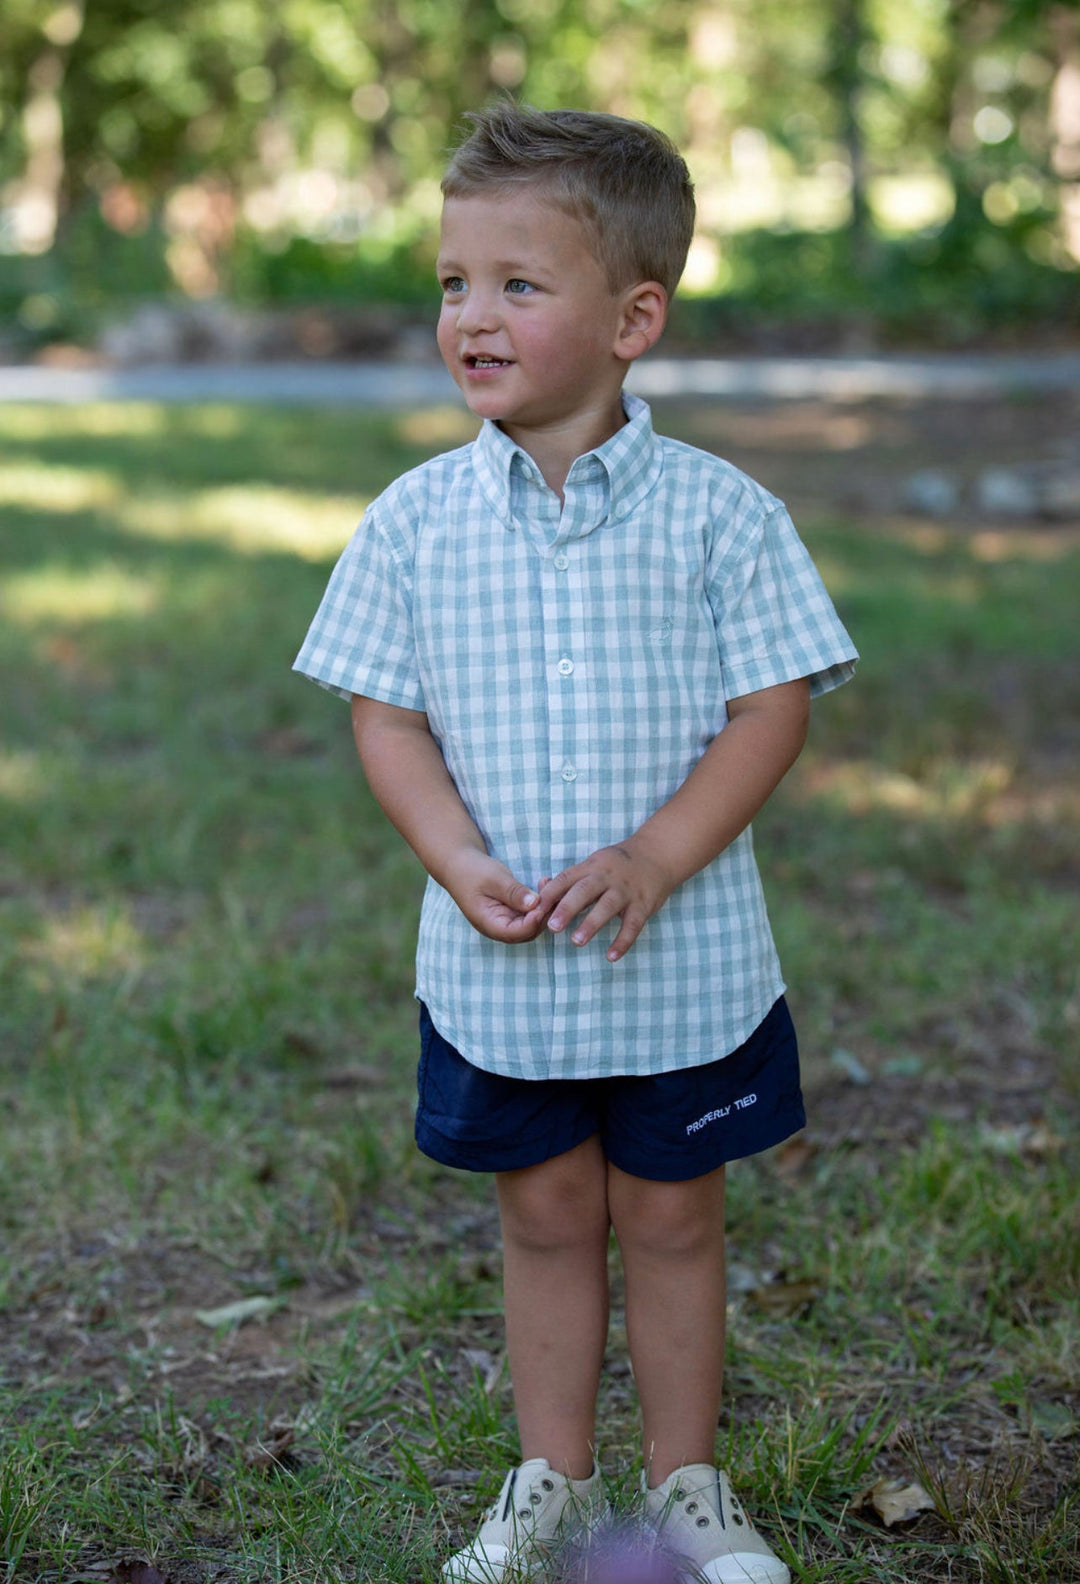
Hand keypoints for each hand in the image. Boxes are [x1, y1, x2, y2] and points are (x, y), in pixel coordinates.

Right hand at [442, 848, 553, 943]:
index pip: (516, 933)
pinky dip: (539, 902)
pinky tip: (544, 884)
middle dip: (543, 914)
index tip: (543, 903)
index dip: (533, 921)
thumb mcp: (494, 878)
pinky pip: (530, 913)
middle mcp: (498, 927)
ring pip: (532, 923)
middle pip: (528, 931)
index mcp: (488, 924)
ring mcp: (505, 921)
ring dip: (543, 907)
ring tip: (548, 884)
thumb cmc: (472, 870)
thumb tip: (535, 904)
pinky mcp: (511, 912)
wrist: (459, 863)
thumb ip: (514, 892)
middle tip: (553, 892)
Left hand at [538, 840, 674, 961]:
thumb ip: (571, 880)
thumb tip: (540, 892)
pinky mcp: (644, 904)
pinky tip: (611, 957)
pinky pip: (633, 924)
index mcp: (591, 867)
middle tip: (552, 927)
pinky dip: (622, 941)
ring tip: (576, 941)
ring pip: (607, 906)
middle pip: (584, 891)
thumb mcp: (595, 864)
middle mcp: (607, 877)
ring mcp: (626, 890)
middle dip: (567, 908)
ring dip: (591, 924)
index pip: (566, 878)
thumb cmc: (618, 865)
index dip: (550, 894)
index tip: (535, 910)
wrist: (658, 854)